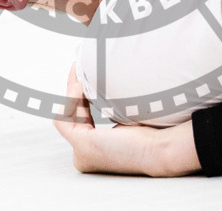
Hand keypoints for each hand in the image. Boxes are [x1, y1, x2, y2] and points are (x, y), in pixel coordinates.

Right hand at [53, 63, 200, 175]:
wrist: (158, 147)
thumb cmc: (148, 132)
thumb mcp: (122, 116)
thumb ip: (109, 107)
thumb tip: (102, 86)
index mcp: (96, 149)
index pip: (80, 119)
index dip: (80, 97)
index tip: (85, 77)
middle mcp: (85, 155)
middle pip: (71, 116)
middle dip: (73, 89)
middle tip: (77, 66)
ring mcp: (81, 153)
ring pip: (65, 116)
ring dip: (71, 93)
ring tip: (80, 74)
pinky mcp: (82, 146)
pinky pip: (63, 119)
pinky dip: (70, 100)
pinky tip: (80, 86)